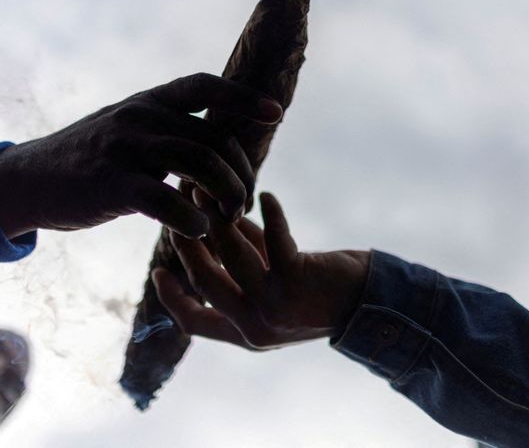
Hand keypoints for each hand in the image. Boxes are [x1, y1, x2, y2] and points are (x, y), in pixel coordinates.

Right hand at [0, 73, 282, 238]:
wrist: (31, 180)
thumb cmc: (93, 159)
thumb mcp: (130, 128)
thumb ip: (170, 128)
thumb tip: (220, 141)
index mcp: (150, 101)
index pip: (204, 86)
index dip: (243, 98)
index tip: (276, 114)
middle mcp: (141, 116)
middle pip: (214, 139)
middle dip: (241, 173)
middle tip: (244, 202)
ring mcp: (126, 148)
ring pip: (200, 164)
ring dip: (226, 195)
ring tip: (230, 217)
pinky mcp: (112, 185)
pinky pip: (168, 201)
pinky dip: (193, 219)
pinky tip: (197, 230)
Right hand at [152, 192, 368, 349]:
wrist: (372, 305)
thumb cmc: (322, 291)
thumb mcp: (274, 283)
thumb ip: (245, 259)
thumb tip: (216, 221)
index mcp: (245, 336)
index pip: (193, 322)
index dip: (170, 295)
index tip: (156, 268)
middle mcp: (254, 328)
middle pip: (204, 279)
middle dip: (187, 240)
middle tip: (183, 207)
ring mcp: (273, 306)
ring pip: (229, 255)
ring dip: (218, 219)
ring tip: (211, 191)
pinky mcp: (295, 281)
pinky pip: (271, 238)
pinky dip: (270, 213)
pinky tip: (268, 196)